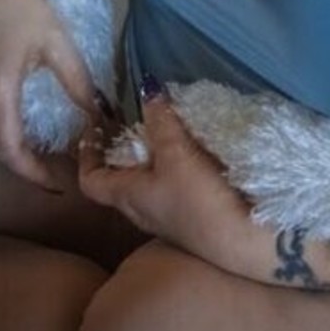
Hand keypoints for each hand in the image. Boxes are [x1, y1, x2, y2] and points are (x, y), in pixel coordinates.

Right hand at [0, 0, 95, 189]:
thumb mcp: (55, 38)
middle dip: (21, 163)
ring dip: (2, 145)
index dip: (34, 175)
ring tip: (33, 147)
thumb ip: (77, 82)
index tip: (59, 183)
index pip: (11, 153)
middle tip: (52, 165)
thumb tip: (101, 113)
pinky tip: (5, 116)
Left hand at [78, 86, 258, 272]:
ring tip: (164, 130)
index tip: (93, 126)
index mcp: (126, 197)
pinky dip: (173, 167)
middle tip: (132, 121)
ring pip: (147, 184)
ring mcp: (166, 218)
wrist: (242, 241)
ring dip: (151, 158)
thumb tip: (147, 90)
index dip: (87, 153)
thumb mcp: (176, 153)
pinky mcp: (190, 218)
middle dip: (122, 150)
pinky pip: (171, 188)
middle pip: (119, 180)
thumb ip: (161, 121)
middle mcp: (140, 211)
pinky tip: (193, 153)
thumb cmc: (198, 198)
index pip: (90, 180)